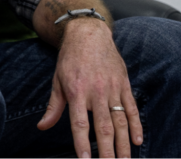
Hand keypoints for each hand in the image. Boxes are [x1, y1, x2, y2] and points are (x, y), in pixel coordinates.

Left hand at [37, 19, 142, 158]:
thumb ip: (53, 107)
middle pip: (104, 127)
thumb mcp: (57, 81)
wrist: (88, 33)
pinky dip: (136, 125)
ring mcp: (112, 88)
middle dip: (107, 151)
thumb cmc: (70, 59)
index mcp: (76, 91)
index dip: (82, 144)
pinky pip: (132, 108)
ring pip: (120, 120)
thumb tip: (42, 127)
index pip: (80, 124)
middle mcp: (96, 91)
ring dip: (123, 144)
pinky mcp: (124, 84)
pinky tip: (137, 141)